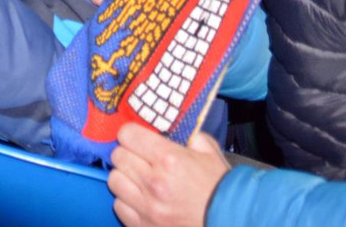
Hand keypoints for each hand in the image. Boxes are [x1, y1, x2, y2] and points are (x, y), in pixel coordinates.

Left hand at [107, 122, 229, 226]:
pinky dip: (127, 201)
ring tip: (140, 179)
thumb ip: (186, 135)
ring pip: (114, 180)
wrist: (232, 222)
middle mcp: (154, 183)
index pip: (127, 134)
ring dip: (125, 177)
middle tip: (141, 158)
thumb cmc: (221, 188)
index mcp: (169, 160)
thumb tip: (167, 128)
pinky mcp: (143, 226)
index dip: (132, 133)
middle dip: (128, 153)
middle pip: (117, 156)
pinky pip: (119, 206)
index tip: (138, 138)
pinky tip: (143, 199)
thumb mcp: (209, 152)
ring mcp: (147, 207)